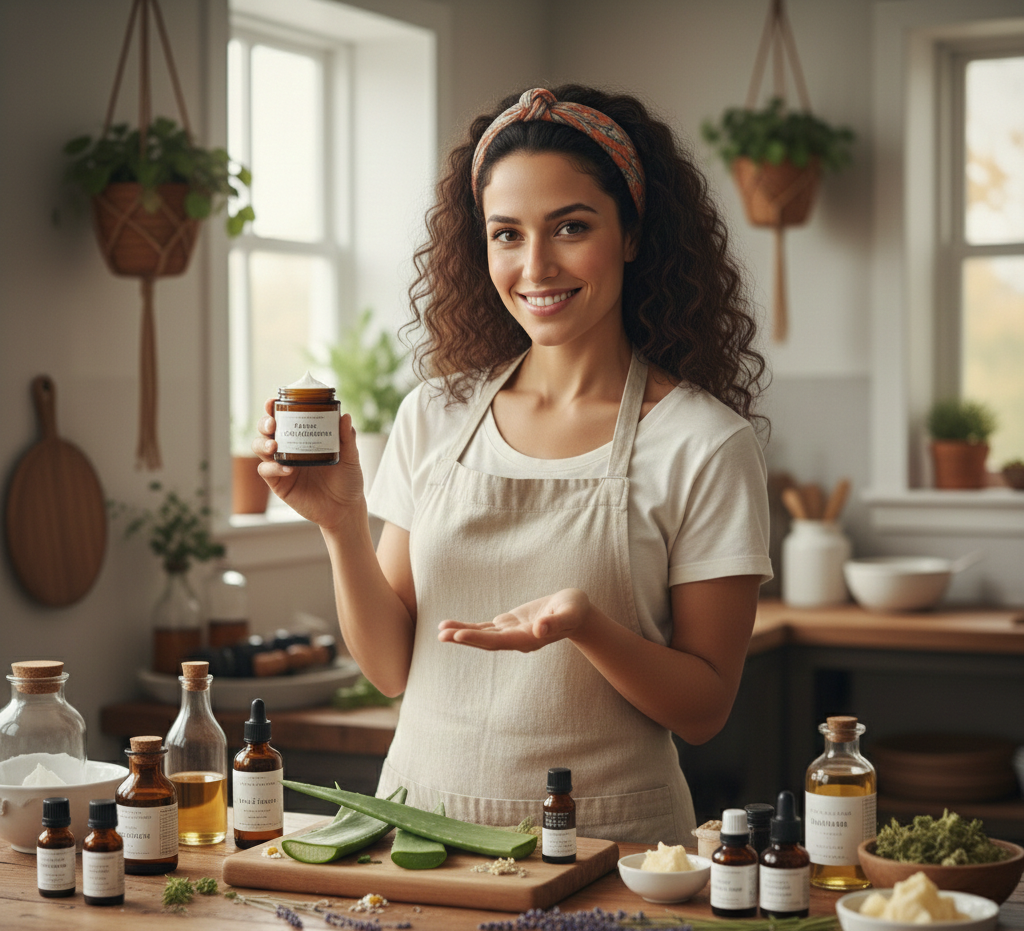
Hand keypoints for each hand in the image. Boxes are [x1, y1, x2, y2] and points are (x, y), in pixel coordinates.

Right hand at [253, 398, 365, 530]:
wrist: (345, 508)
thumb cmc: (348, 479)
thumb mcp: (351, 457)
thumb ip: (347, 438)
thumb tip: (346, 416)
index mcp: (304, 437)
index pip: (285, 418)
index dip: (275, 408)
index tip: (274, 401)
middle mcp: (289, 448)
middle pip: (266, 430)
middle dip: (264, 423)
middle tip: (272, 424)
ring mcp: (282, 465)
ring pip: (260, 448)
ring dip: (263, 444)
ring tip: (274, 446)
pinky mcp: (279, 483)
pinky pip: (266, 471)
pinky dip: (272, 468)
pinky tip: (287, 469)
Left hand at [437, 588, 591, 651]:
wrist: (577, 612)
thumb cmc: (575, 610)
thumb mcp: (570, 612)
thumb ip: (556, 621)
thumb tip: (539, 629)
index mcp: (529, 638)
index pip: (499, 641)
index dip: (478, 638)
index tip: (459, 635)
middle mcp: (517, 640)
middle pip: (486, 641)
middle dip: (464, 638)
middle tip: (441, 636)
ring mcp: (511, 633)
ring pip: (482, 635)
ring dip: (462, 634)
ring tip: (440, 631)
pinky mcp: (509, 625)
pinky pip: (485, 627)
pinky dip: (469, 626)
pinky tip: (452, 626)